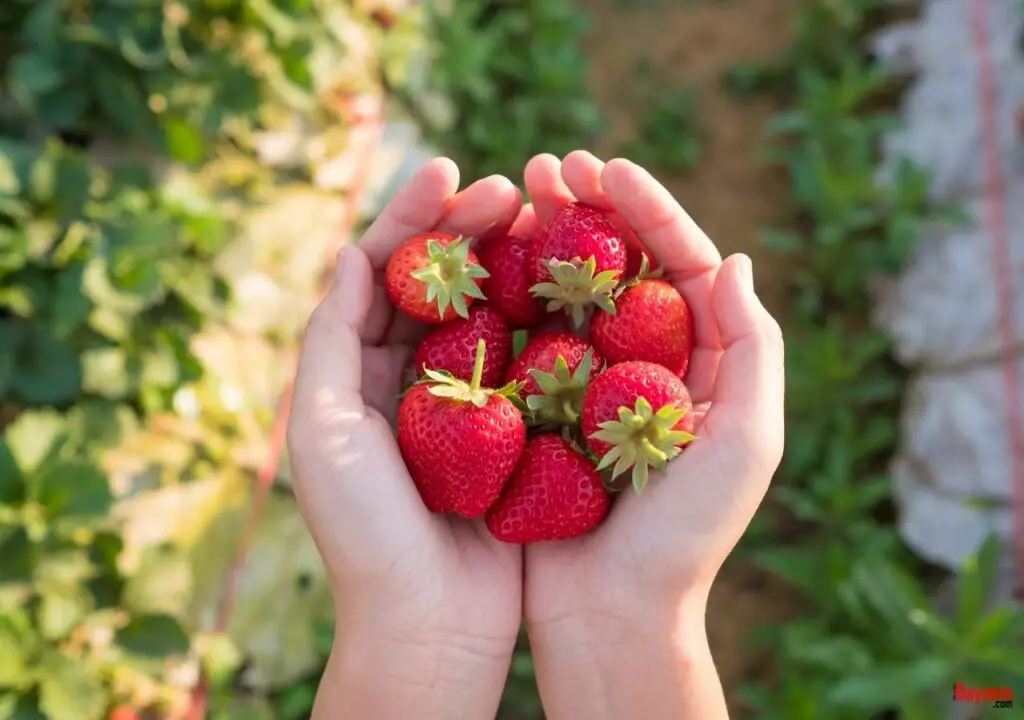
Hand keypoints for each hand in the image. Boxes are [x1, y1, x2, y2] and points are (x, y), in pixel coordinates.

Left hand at [286, 159, 524, 717]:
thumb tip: (349, 254)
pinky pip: (531, 362)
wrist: (427, 623)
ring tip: (547, 218)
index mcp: (357, 374)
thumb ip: (328, 340)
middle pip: (441, 284)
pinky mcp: (513, 431)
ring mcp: (465, 404)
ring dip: (514, 263)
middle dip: (470, 228)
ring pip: (490, 314)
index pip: (382, 275)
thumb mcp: (324, 431)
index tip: (451, 171)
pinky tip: (574, 287)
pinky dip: (547, 320)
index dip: (413, 218)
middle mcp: (410, 380)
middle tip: (512, 189)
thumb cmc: (365, 533)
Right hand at [518, 151, 784, 717]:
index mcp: (703, 362)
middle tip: (547, 166)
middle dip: (588, 209)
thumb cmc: (685, 538)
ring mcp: (591, 382)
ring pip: (569, 291)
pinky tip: (486, 259)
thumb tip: (733, 259)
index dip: (649, 210)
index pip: (680, 265)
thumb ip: (751, 349)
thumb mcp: (744, 445)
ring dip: (544, 237)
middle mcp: (647, 363)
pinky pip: (528, 337)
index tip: (608, 168)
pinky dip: (510, 293)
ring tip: (513, 192)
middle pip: (620, 265)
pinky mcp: (543, 407)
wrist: (613, 612)